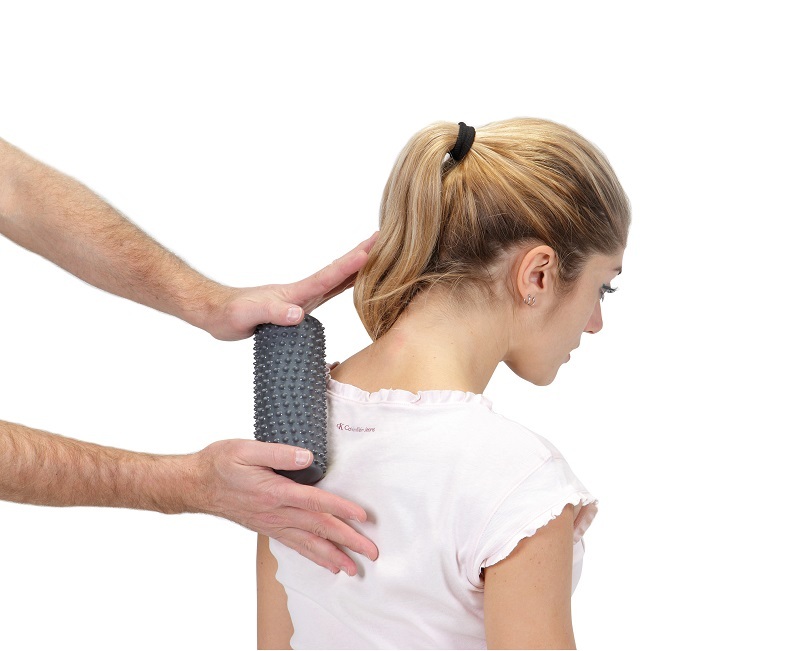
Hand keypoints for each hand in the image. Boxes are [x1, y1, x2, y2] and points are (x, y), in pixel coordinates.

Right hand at [192, 439, 377, 574]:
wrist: (195, 485)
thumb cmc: (220, 464)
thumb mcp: (246, 449)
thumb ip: (278, 453)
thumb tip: (307, 457)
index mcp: (275, 492)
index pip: (315, 502)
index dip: (341, 508)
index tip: (362, 516)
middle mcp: (276, 513)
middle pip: (319, 528)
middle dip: (347, 541)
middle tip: (371, 552)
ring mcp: (272, 523)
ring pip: (308, 543)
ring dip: (333, 556)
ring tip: (353, 569)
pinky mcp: (268, 527)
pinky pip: (295, 546)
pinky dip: (313, 556)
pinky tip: (327, 564)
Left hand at [203, 232, 377, 340]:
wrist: (218, 313)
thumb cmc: (231, 314)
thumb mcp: (249, 316)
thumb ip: (274, 314)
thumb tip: (299, 314)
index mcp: (295, 293)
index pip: (328, 277)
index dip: (349, 266)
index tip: (370, 251)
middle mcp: (303, 292)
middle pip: (338, 271)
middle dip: (362, 255)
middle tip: (384, 237)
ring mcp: (303, 297)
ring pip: (337, 279)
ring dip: (358, 266)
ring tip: (379, 253)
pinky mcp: (300, 306)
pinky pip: (330, 292)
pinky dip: (346, 283)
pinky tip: (356, 282)